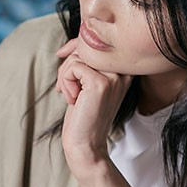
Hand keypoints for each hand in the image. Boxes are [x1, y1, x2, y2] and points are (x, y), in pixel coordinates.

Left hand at [55, 39, 131, 183]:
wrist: (86, 144)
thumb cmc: (83, 115)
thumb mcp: (86, 84)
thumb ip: (85, 62)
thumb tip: (68, 45)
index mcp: (125, 69)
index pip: (99, 41)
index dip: (76, 44)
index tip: (61, 54)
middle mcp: (124, 70)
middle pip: (87, 46)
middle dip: (68, 64)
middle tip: (65, 88)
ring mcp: (115, 76)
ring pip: (78, 55)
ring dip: (65, 75)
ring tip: (70, 96)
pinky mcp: (101, 83)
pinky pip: (74, 67)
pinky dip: (65, 81)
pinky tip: (71, 99)